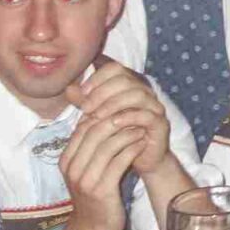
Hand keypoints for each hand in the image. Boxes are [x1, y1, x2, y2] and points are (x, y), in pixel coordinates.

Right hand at [55, 109, 144, 229]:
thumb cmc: (93, 195)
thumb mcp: (85, 169)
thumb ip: (89, 147)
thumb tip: (99, 118)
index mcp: (66, 160)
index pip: (83, 126)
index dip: (103, 114)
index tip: (122, 108)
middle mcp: (72, 168)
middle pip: (94, 132)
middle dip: (117, 119)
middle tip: (135, 113)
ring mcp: (85, 179)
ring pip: (108, 145)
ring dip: (127, 132)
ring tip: (142, 126)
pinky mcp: (101, 189)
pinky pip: (119, 161)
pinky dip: (132, 149)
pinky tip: (142, 143)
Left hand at [69, 60, 174, 178]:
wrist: (141, 160)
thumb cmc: (118, 137)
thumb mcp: (97, 118)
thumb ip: (86, 103)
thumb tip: (69, 89)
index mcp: (130, 86)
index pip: (115, 69)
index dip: (97, 77)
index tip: (82, 93)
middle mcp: (144, 92)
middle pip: (125, 79)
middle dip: (102, 92)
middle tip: (86, 107)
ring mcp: (154, 107)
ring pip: (137, 94)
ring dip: (113, 103)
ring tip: (97, 116)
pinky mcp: (160, 124)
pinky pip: (146, 114)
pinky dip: (128, 117)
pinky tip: (113, 123)